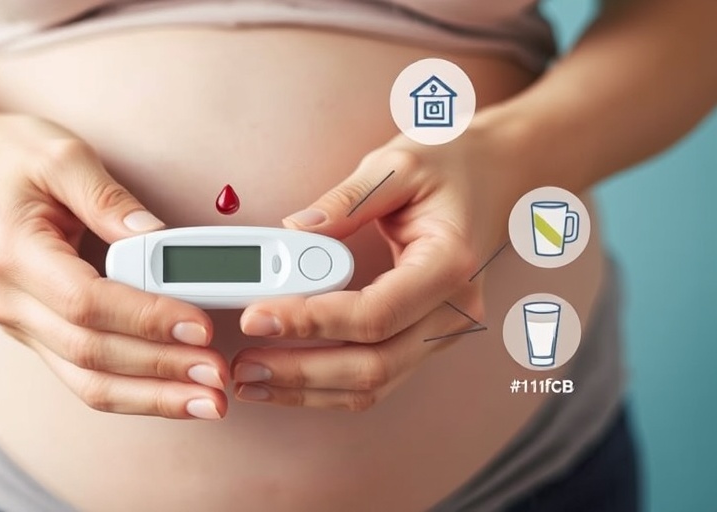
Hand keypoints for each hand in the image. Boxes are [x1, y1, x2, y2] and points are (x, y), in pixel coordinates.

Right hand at [0, 115, 228, 419]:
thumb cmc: (12, 159)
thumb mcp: (62, 155)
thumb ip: (110, 199)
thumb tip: (161, 239)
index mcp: (12, 252)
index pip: (85, 301)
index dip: (145, 319)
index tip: (200, 325)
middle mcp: (9, 301)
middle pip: (89, 353)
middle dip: (159, 370)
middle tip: (216, 376)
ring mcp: (19, 325)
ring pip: (86, 381)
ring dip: (151, 397)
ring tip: (207, 402)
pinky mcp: (37, 336)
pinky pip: (85, 376)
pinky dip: (134, 391)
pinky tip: (176, 393)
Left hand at [230, 124, 526, 409]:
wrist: (500, 175)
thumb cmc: (451, 164)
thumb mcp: (397, 163)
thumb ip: (346, 200)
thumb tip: (292, 232)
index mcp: (449, 265)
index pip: (375, 313)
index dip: (311, 322)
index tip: (257, 316)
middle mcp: (453, 312)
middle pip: (373, 366)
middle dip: (301, 372)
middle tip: (243, 363)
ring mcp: (442, 333)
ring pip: (373, 384)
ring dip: (308, 391)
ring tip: (250, 380)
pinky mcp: (423, 340)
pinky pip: (375, 377)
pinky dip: (326, 387)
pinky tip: (281, 380)